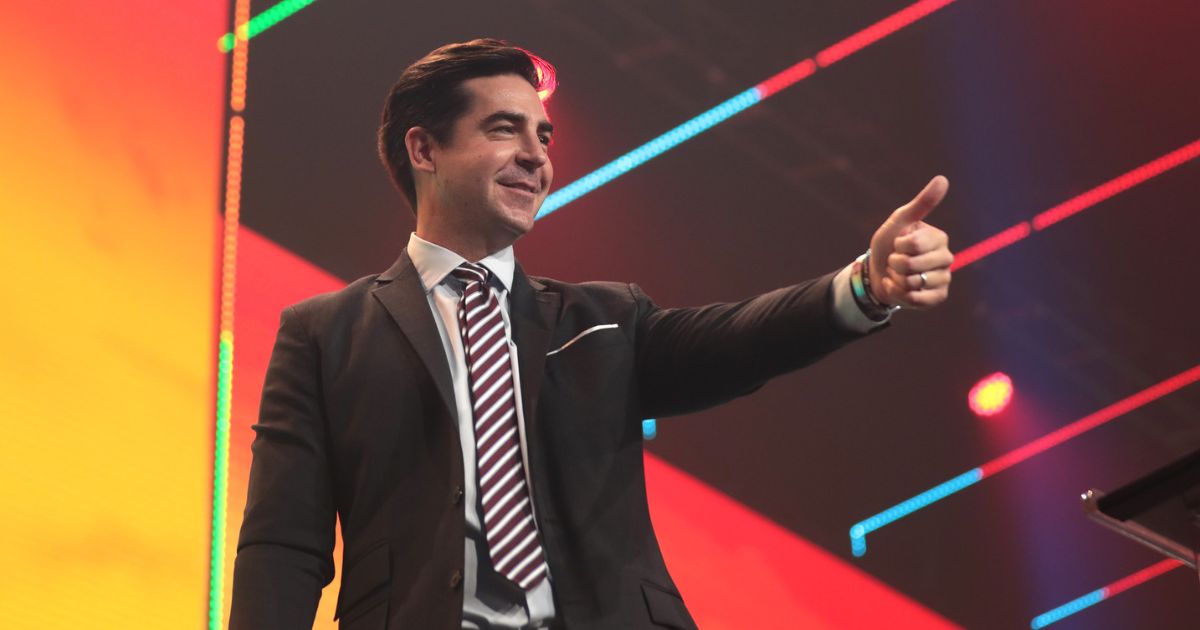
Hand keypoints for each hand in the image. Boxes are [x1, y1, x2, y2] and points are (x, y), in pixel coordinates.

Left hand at [868, 175, 953, 308]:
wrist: (877, 272)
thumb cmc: (889, 244)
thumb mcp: (899, 221)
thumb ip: (921, 203)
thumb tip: (943, 178)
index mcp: (939, 238)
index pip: (915, 244)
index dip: (898, 245)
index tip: (898, 244)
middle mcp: (946, 258)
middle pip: (912, 266)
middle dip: (894, 264)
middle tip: (896, 261)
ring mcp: (944, 279)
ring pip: (912, 283)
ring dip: (895, 279)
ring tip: (898, 274)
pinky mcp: (938, 298)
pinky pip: (915, 299)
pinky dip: (898, 294)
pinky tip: (897, 287)